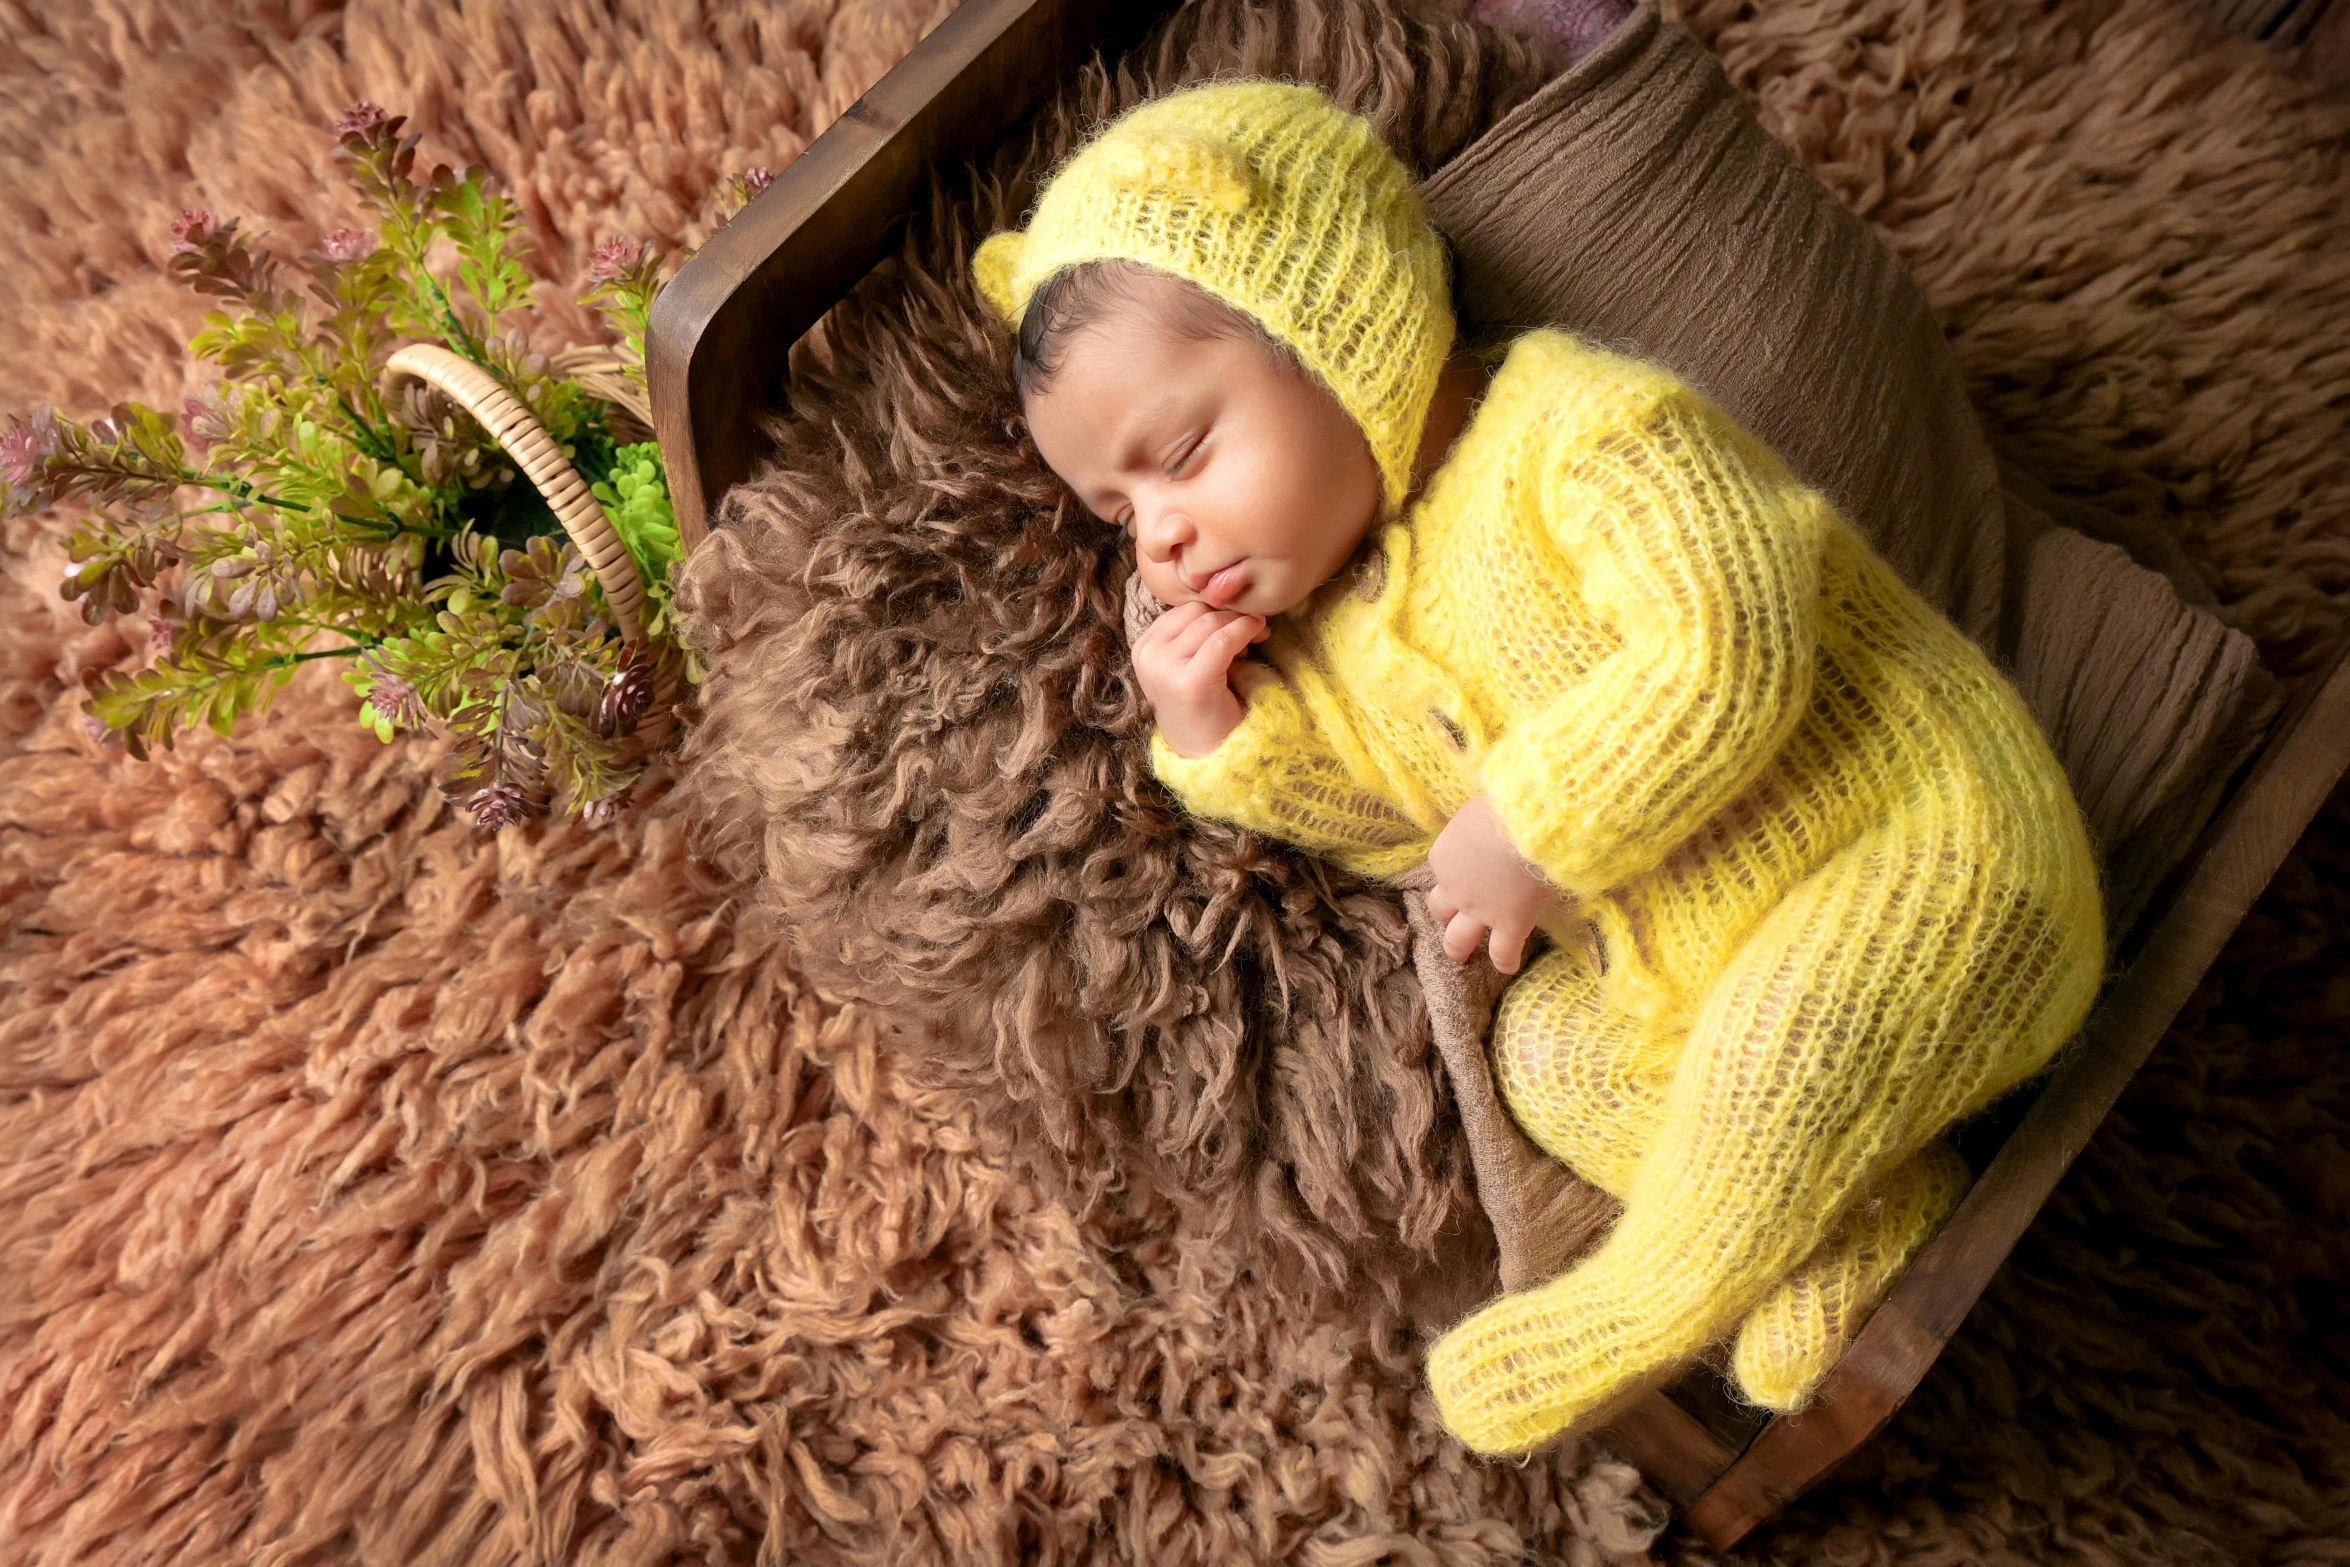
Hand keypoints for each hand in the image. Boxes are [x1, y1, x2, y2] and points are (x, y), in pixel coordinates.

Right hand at [1133, 600, 1268, 757]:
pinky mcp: (1189, 681)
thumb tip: (1227, 594)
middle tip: (1256, 628)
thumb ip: (1196, 632)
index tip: (1240, 622)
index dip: (1216, 609)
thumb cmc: (1206, 707)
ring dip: (1240, 625)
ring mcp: (1165, 668)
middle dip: (1230, 615)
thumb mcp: (1191, 662)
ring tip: (1256, 640)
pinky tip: (1258, 639)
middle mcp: (1148, 655)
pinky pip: (1222, 640)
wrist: (1209, 756)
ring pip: (1210, 623)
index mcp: (1144, 647)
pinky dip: (1245, 632)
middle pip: (1197, 612)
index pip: (1183, 609)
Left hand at [1428, 795, 1557, 973]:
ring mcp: (1480, 910)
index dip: (1457, 871)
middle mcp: (1455, 887)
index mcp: (1444, 855)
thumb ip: (1477, 821)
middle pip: (1439, 908)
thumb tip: (1486, 817)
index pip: (1444, 869)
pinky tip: (1508, 966)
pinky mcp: (1510, 924)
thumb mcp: (1479, 806)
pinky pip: (1503, 952)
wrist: (1531, 823)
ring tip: (1461, 955)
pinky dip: (1505, 960)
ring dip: (1458, 947)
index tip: (1472, 868)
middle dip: (1446, 913)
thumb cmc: (1506, 803)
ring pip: (1458, 939)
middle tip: (1453, 917)